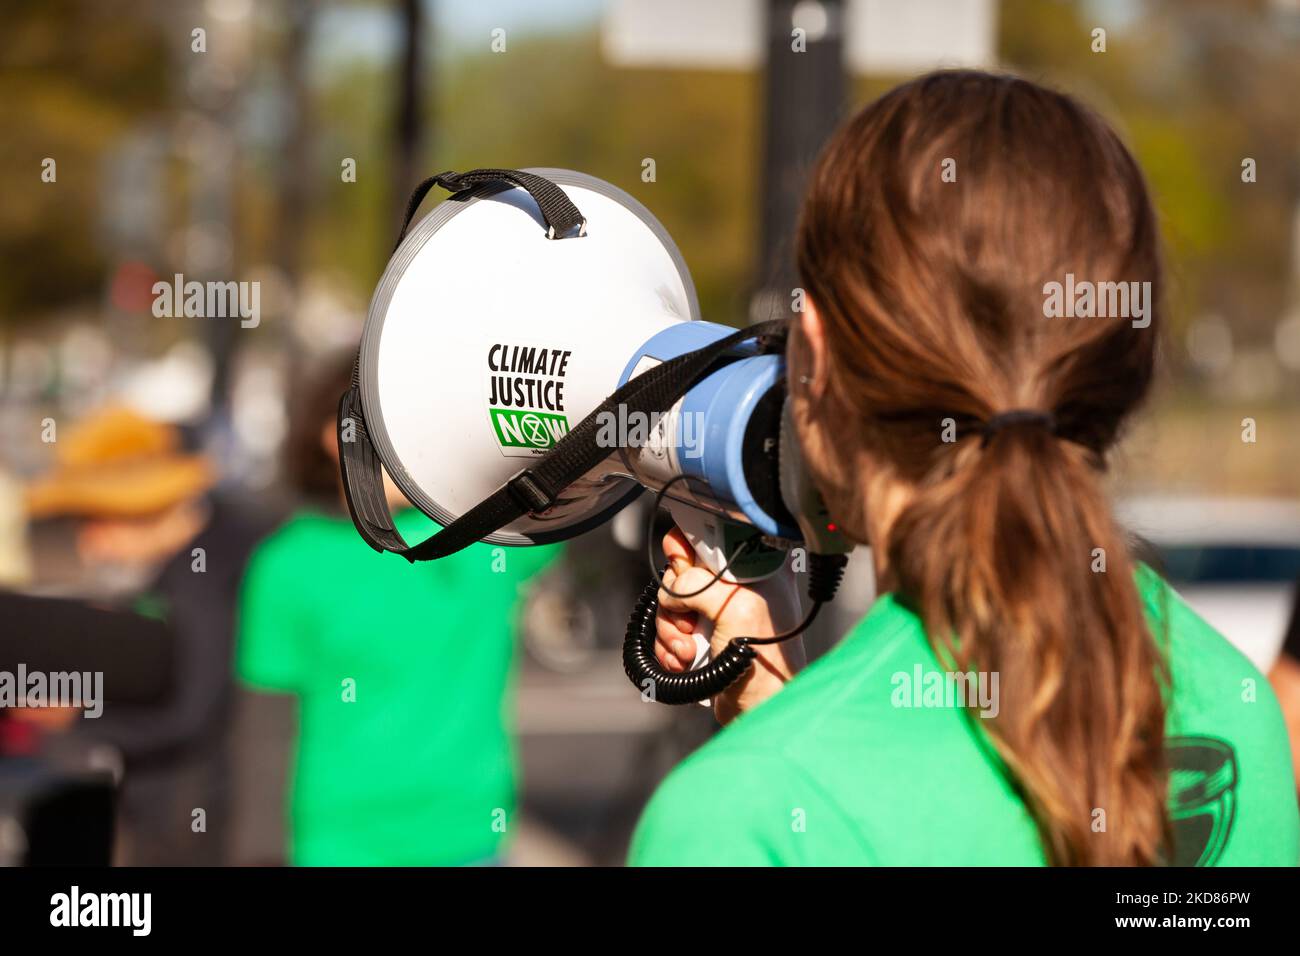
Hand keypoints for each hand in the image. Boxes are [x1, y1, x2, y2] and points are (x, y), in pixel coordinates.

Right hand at [654, 527, 804, 723]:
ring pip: (670, 600)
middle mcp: (738, 583)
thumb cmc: (767, 664)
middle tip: (691, 621)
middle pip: (682, 568)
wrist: (759, 710)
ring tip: (689, 651)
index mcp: (758, 566)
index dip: (690, 547)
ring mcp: (718, 610)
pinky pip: (668, 626)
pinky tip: (684, 661)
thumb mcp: (737, 608)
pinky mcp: (704, 633)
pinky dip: (669, 645)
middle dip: (677, 599)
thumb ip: (700, 584)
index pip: (712, 533)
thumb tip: (674, 589)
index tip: (684, 565)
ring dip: (671, 629)